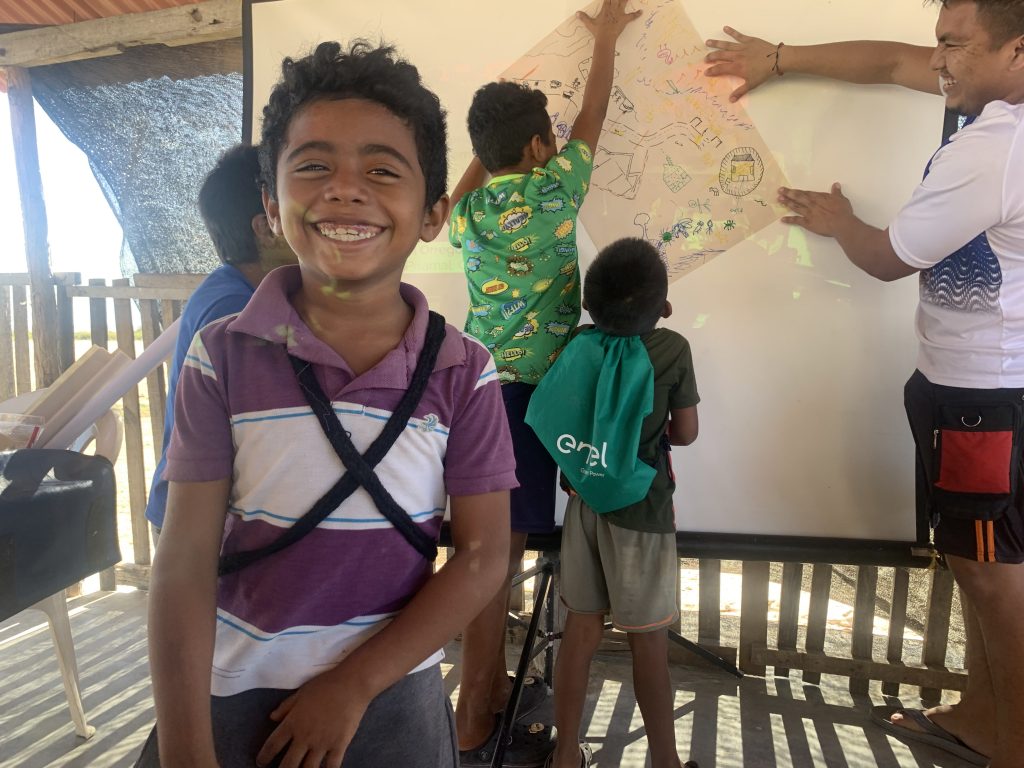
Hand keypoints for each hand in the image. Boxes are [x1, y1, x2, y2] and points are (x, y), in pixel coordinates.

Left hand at [256, 669, 372, 767]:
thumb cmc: (325, 685)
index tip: (260, 762)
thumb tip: (272, 717)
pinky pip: (331, 767)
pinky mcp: (339, 745)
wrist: (351, 684)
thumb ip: (286, 707)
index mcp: (293, 723)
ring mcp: (322, 743)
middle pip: (288, 764)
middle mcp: (305, 737)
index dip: (264, 757)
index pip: (272, 745)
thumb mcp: (301, 693)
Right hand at [577, 0, 641, 41]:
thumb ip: (583, 17)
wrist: (605, 38)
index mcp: (606, 8)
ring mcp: (619, 14)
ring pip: (624, 2)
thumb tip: (576, 13)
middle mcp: (613, 8)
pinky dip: (636, 14)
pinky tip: (641, 12)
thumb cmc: (598, 31)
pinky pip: (632, 17)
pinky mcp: (624, 20)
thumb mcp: (590, 24)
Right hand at [704, 26, 779, 100]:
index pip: (720, 68)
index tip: (706, 72)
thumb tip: (731, 100)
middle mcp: (737, 56)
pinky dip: (731, 31)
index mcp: (737, 67)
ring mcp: (742, 47)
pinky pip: (738, 35)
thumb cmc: (764, 73)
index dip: (712, 70)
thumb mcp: (752, 84)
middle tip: (705, 58)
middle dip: (711, 57)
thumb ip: (740, 91)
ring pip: (726, 45)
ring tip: (707, 42)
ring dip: (716, 43)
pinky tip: (725, 28)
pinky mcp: (749, 40)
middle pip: (720, 55)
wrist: (776, 60)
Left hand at [778, 183, 854, 237]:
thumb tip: (835, 185)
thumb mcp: (841, 199)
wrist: (841, 223)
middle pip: (798, 197)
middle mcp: (812, 204)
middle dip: (788, 194)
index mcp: (819, 197)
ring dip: (787, 203)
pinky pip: (797, 221)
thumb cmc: (843, 211)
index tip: (787, 189)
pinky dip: (789, 220)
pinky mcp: (808, 223)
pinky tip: (782, 219)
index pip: (805, 193)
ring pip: (796, 207)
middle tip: (779, 191)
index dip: (795, 191)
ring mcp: (809, 213)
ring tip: (779, 200)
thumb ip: (836, 192)